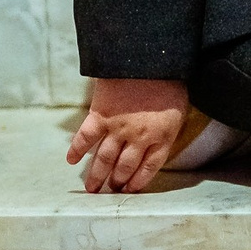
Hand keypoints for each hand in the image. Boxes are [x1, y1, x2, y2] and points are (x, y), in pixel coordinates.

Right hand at [68, 78, 189, 193]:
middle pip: (125, 167)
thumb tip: (158, 138)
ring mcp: (118, 127)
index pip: (149, 167)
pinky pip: (85, 137)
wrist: (148, 58)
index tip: (131, 190)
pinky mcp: (100, 115)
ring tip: (91, 189)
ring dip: (96, 175)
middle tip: (110, 191)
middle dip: (117, 181)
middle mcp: (139, 137)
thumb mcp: (179, 107)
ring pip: (104, 158)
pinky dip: (77, 149)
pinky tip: (71, 160)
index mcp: (162, 136)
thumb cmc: (170, 79)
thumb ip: (167, 126)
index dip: (139, 181)